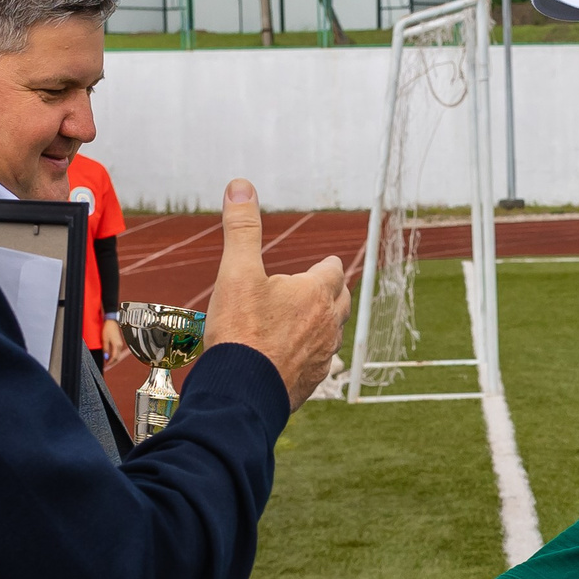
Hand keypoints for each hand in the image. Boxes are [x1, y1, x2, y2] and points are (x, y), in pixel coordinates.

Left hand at [101, 316, 128, 368]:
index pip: (114, 358)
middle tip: (106, 367)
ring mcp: (120, 344)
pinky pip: (117, 352)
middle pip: (117, 358)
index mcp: (117, 345)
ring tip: (107, 363)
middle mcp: (120, 346)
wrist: (111, 322)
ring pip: (117, 355)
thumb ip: (106, 349)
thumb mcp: (104, 339)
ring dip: (113, 360)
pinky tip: (109, 357)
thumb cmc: (108, 329)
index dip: (110, 363)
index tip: (105, 366)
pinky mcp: (118, 343)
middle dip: (112, 363)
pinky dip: (114, 356)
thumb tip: (106, 357)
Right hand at [201, 179, 346, 409]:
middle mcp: (328, 324)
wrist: (242, 393)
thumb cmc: (241, 331)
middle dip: (329, 293)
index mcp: (316, 293)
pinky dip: (310, 355)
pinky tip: (292, 357)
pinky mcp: (313, 383)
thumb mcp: (237, 272)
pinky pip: (321, 364)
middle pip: (342, 301)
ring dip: (321, 325)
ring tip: (301, 323)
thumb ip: (242, 229)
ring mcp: (324, 356)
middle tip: (311, 290)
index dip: (325, 266)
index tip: (317, 266)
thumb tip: (241, 185)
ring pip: (333, 333)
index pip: (334, 269)